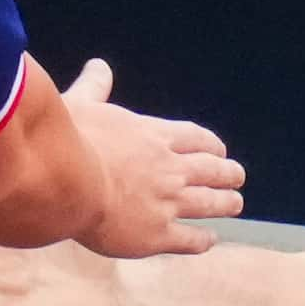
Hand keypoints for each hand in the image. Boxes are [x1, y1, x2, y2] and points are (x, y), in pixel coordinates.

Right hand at [60, 58, 243, 257]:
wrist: (66, 180)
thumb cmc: (69, 139)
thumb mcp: (82, 103)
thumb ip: (95, 86)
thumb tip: (99, 65)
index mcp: (153, 136)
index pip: (194, 138)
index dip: (211, 144)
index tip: (219, 150)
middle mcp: (168, 168)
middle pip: (210, 170)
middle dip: (227, 173)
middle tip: (238, 176)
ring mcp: (166, 202)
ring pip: (208, 203)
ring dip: (225, 202)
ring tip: (235, 203)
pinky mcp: (157, 235)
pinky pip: (189, 239)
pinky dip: (203, 239)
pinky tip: (209, 239)